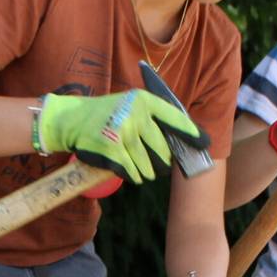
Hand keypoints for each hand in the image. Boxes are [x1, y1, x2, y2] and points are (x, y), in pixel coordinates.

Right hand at [37, 89, 205, 184]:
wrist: (72, 119)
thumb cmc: (108, 114)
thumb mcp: (132, 104)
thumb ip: (154, 116)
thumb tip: (184, 139)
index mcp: (144, 101)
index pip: (175, 118)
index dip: (191, 133)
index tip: (203, 143)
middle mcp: (135, 114)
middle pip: (162, 149)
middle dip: (162, 162)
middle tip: (160, 166)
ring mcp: (123, 132)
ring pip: (147, 165)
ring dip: (147, 172)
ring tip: (143, 170)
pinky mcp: (111, 150)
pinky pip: (131, 171)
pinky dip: (132, 175)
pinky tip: (130, 171)